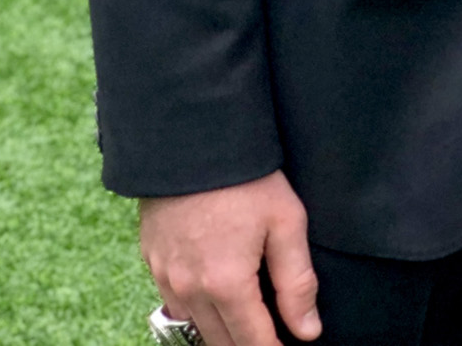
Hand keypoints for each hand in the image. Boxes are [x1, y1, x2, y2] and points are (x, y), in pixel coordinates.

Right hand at [141, 170, 320, 345]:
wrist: (191, 136)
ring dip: (221, 331)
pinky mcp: (153, 261)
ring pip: (196, 328)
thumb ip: (297, 281)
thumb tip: (308, 331)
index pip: (254, 344)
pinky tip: (215, 299)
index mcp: (227, 285)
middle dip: (248, 345)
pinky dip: (196, 311)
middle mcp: (191, 291)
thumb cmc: (246, 176)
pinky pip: (175, 303)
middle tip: (271, 336)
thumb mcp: (285, 221)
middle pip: (222, 343)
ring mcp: (166, 278)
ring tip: (247, 321)